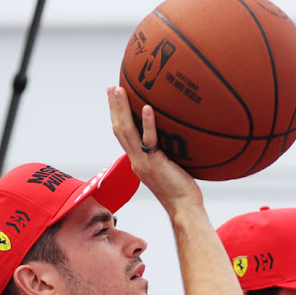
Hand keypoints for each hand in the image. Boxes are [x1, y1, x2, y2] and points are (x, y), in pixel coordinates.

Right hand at [107, 85, 201, 212]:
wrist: (183, 207)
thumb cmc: (183, 190)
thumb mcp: (172, 167)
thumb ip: (169, 151)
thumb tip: (182, 134)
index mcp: (137, 160)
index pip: (123, 135)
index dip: (117, 116)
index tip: (116, 98)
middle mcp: (135, 160)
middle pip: (119, 129)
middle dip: (114, 107)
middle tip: (112, 87)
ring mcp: (143, 162)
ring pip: (126, 132)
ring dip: (121, 109)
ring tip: (119, 90)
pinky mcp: (154, 163)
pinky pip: (149, 140)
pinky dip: (147, 123)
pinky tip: (146, 108)